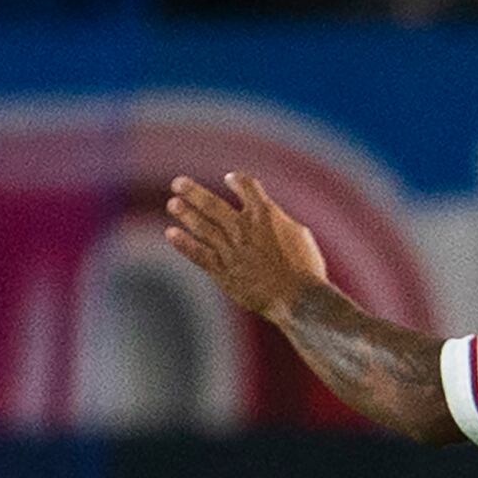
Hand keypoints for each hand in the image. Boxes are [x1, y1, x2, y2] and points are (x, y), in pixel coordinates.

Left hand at [165, 172, 327, 320]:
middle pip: (213, 204)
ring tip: (173, 204)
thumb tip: (270, 216)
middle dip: (193, 192)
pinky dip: (184, 243)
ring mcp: (231, 249)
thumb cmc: (306, 268)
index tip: (230, 179)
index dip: (237, 180)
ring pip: (202, 226)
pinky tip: (171, 233)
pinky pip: (198, 254)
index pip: (247, 187)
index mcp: (266, 215)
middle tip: (177, 183)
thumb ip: (279, 221)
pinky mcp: (223, 271)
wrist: (298, 298)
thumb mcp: (300, 235)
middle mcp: (244, 228)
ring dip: (185, 213)